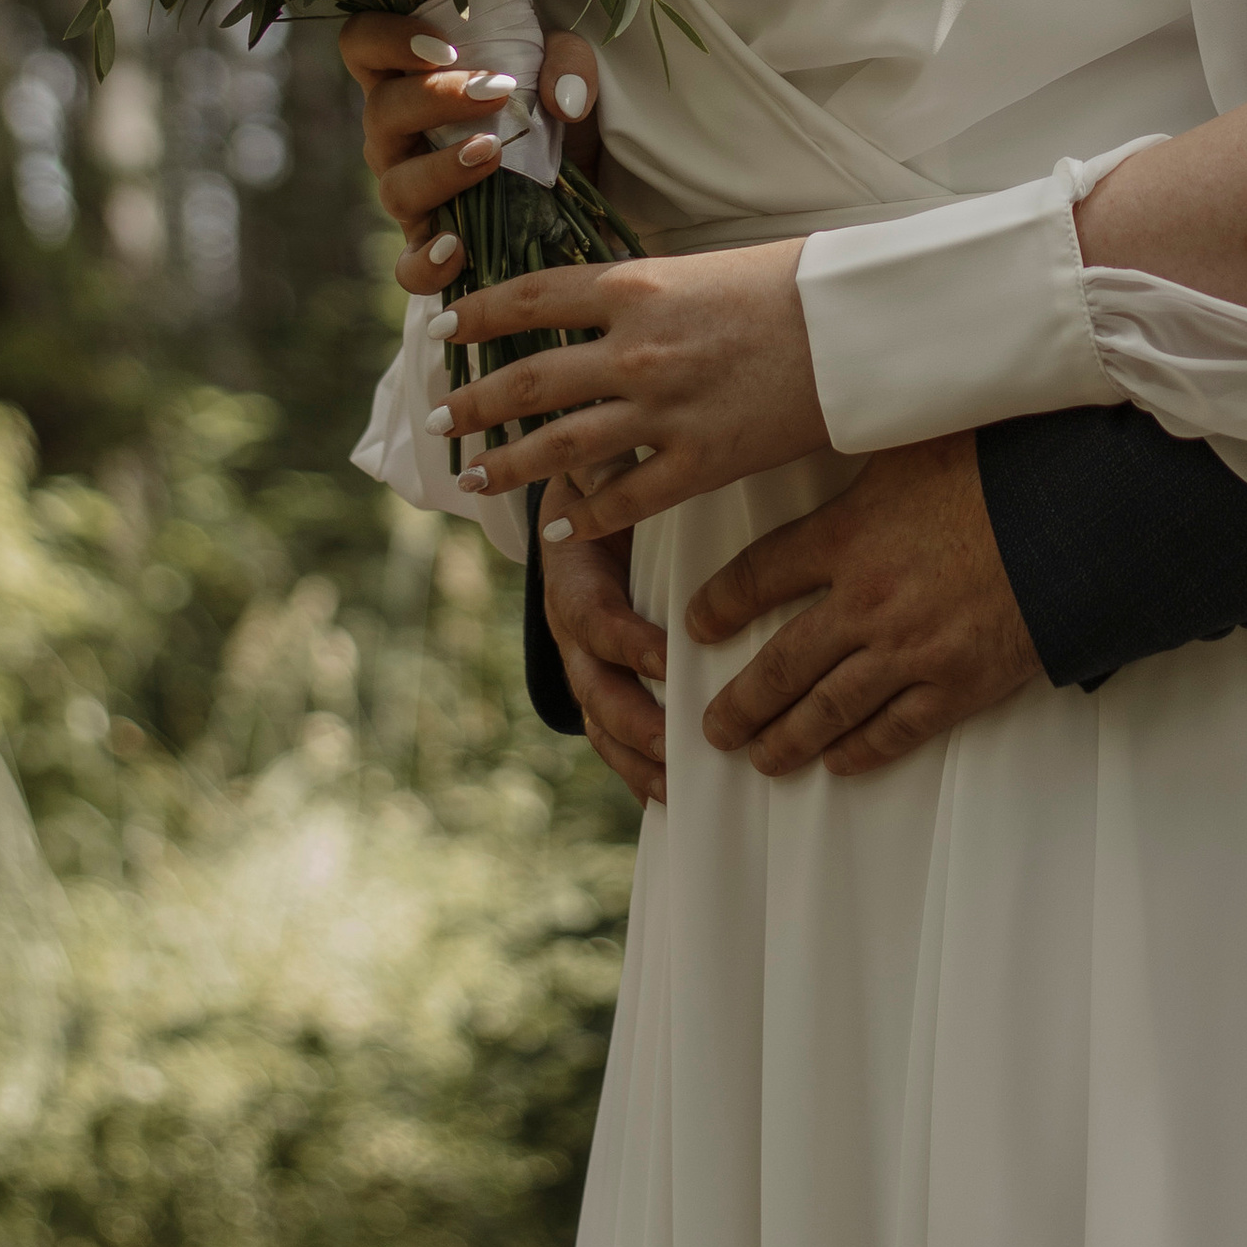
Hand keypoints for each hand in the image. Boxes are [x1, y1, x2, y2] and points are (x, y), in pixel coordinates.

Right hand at [338, 15, 603, 297]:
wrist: (575, 177)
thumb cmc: (546, 104)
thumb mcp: (564, 69)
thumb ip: (568, 61)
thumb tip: (564, 99)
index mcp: (408, 77)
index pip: (362, 43)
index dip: (386, 38)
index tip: (443, 47)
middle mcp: (394, 133)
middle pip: (380, 110)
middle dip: (436, 98)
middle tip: (495, 92)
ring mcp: (405, 189)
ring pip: (396, 184)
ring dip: (442, 168)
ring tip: (491, 154)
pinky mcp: (429, 242)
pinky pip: (409, 264)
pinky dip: (426, 261)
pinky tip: (457, 248)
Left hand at [424, 240, 827, 523]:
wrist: (859, 327)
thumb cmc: (794, 284)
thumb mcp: (704, 269)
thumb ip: (645, 293)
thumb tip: (599, 309)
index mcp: (637, 286)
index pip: (530, 298)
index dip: (477, 315)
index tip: (443, 329)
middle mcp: (637, 349)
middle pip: (528, 380)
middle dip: (471, 403)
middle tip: (437, 418)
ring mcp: (664, 411)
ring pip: (559, 447)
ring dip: (506, 465)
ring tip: (472, 478)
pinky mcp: (700, 462)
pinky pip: (624, 499)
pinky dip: (583, 518)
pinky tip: (558, 531)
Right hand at [540, 480, 668, 803]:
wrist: (568, 506)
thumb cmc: (598, 484)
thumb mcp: (597, 470)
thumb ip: (607, 473)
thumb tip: (617, 447)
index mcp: (571, 581)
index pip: (597, 620)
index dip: (629, 644)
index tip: (669, 663)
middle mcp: (570, 631)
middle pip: (595, 689)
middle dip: (634, 723)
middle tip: (677, 748)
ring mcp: (582, 663)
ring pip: (601, 724)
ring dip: (636, 762)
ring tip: (676, 792)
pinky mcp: (600, 681)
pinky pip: (613, 734)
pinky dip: (636, 769)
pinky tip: (669, 798)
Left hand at [688, 437, 1040, 777]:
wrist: (1076, 520)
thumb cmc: (1002, 466)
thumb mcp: (917, 438)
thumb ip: (868, 444)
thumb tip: (839, 413)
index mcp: (848, 534)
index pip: (759, 576)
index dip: (720, 605)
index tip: (699, 625)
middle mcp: (866, 601)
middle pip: (781, 666)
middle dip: (740, 703)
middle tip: (713, 730)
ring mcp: (910, 650)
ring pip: (829, 710)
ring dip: (787, 740)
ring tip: (762, 757)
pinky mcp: (958, 685)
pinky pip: (896, 730)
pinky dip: (862, 751)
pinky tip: (841, 761)